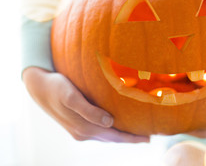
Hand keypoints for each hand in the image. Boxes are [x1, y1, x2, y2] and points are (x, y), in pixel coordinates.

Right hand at [23, 67, 148, 142]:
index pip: (114, 136)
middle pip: (112, 138)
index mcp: (83, 128)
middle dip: (129, 139)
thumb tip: (110, 123)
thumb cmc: (57, 87)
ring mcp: (79, 130)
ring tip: (136, 132)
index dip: (131, 138)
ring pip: (106, 136)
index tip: (148, 139)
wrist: (37, 86)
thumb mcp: (71, 96)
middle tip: (148, 137)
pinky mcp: (76, 124)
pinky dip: (111, 130)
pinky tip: (116, 124)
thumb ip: (89, 111)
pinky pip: (99, 131)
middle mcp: (82, 132)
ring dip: (121, 136)